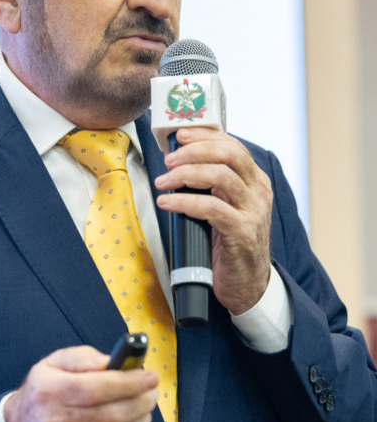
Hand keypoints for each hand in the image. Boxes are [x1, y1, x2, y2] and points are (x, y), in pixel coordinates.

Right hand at [4, 346, 157, 421]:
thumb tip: (111, 362)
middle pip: (112, 415)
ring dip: (141, 420)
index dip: (129, 383)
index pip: (97, 389)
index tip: (150, 376)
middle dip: (141, 401)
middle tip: (152, 390)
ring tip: (145, 406)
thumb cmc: (42, 393)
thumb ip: (82, 358)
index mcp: (50, 392)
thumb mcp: (52, 364)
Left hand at [155, 127, 271, 314]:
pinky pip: (212, 208)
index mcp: (254, 181)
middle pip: (229, 154)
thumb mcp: (224, 207)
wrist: (248, 285)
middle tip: (168, 160)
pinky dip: (185, 202)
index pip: (232, 145)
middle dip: (194, 151)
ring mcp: (253, 212)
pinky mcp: (242, 233)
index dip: (204, 137)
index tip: (179, 136)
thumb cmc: (230, 244)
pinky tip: (167, 203)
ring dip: (185, 175)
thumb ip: (210, 186)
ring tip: (163, 182)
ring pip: (220, 177)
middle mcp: (258, 192)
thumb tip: (177, 163)